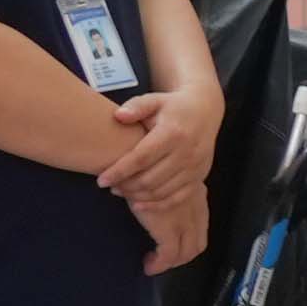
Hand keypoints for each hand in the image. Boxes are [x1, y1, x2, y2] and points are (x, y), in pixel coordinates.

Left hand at [94, 79, 220, 210]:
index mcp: (173, 133)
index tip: (101, 180)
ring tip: (121, 191)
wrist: (205, 112)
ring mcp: (194, 167)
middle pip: (150, 179)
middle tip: (110, 186)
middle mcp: (186, 152)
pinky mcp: (199, 177)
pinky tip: (139, 204)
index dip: (119, 171)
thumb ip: (136, 106)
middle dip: (126, 186)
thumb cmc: (173, 107)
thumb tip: (118, 116)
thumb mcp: (155, 100)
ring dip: (137, 196)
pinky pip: (177, 198)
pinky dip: (156, 205)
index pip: (141, 158)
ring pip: (161, 191)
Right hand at [128, 173, 208, 276]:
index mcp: (196, 194)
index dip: (188, 238)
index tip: (170, 244)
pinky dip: (160, 265)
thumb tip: (156, 202)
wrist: (130, 159)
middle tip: (163, 260)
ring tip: (153, 264)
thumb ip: (165, 189)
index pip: (200, 224)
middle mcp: (195, 208)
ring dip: (171, 263)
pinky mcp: (168, 229)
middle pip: (198, 242)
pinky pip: (169, 256)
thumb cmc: (139, 164)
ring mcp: (184, 219)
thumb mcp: (160, 175)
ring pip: (187, 252)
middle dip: (182, 256)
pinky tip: (148, 265)